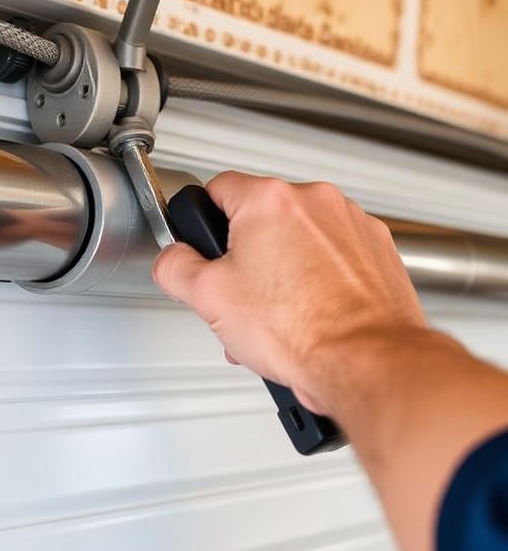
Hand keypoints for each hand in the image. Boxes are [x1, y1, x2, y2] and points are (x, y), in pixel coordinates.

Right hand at [153, 171, 426, 415]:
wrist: (365, 361)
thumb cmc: (300, 330)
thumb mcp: (207, 298)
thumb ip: (175, 266)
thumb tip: (172, 259)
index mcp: (270, 201)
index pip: (217, 189)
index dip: (202, 224)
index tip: (205, 249)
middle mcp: (316, 202)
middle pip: (260, 218)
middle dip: (245, 257)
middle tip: (240, 294)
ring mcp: (351, 224)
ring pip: (298, 239)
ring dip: (280, 270)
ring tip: (275, 314)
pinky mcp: (376, 251)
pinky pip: (333, 256)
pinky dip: (317, 279)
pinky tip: (306, 314)